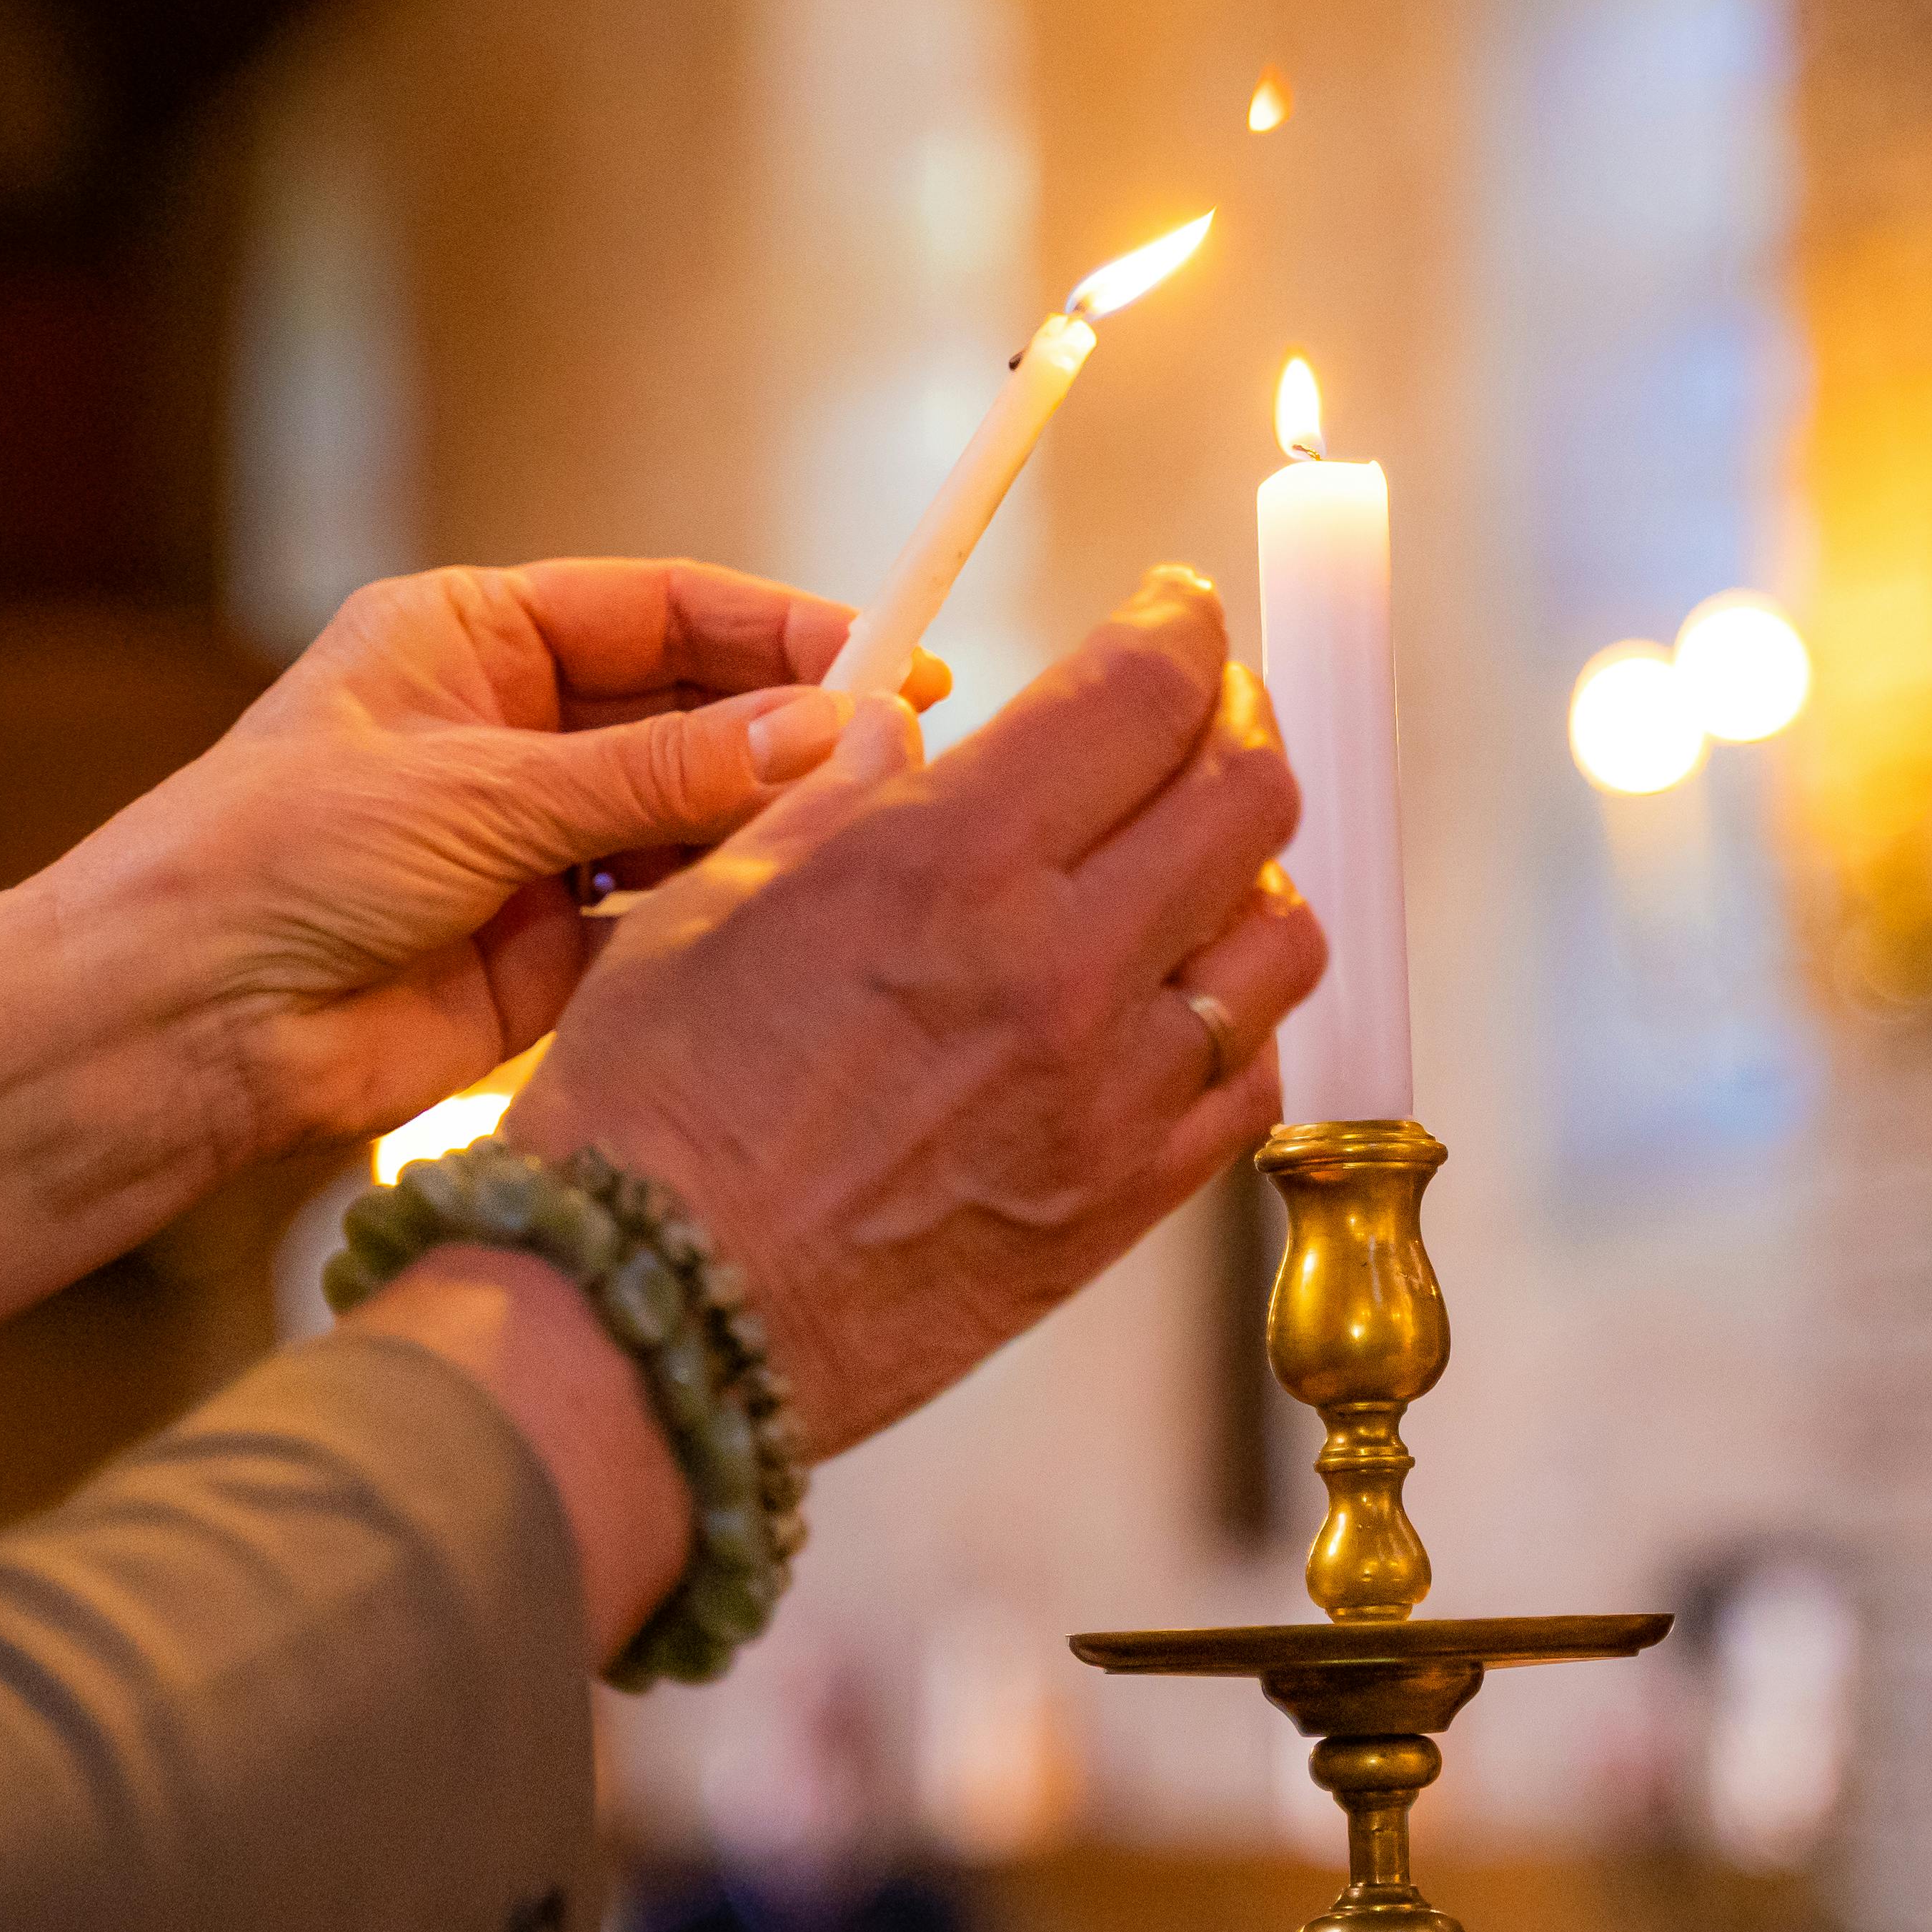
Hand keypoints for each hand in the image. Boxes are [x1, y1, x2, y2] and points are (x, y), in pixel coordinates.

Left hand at [0, 560, 947, 1330]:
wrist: (179, 1028)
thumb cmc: (279, 862)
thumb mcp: (480, 791)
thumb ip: (658, 772)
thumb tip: (821, 728)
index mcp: (473, 639)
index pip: (663, 610)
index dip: (780, 630)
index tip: (892, 654)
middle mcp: (512, 730)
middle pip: (691, 709)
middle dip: (789, 728)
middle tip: (905, 751)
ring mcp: (534, 841)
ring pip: (692, 816)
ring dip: (765, 823)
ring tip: (855, 833)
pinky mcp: (548, 952)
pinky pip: (665, 916)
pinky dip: (723, 910)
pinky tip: (785, 906)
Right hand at [502, 566, 1326, 1461]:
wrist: (650, 1320)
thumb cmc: (652, 1113)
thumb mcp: (719, 898)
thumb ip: (842, 795)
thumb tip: (904, 729)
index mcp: (951, 861)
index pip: (1144, 691)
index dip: (1182, 625)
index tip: (1178, 610)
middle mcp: (1057, 966)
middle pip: (1251, 795)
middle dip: (1239, 723)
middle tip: (1202, 715)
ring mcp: (1108, 1092)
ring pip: (1280, 937)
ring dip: (1252, 875)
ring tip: (1192, 863)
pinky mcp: (1122, 1201)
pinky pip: (1250, 1080)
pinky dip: (1235, 1020)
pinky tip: (1176, 1003)